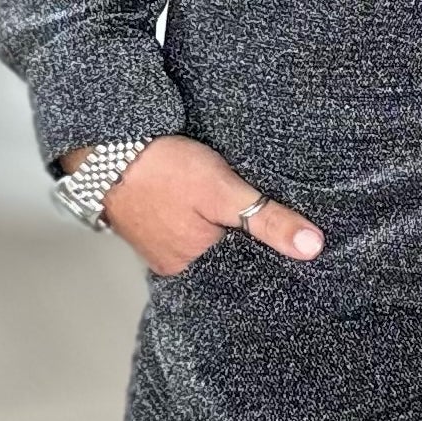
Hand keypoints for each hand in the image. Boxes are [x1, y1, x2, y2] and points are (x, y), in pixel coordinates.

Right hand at [59, 136, 325, 273]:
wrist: (108, 148)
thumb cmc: (164, 168)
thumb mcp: (222, 190)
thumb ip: (266, 218)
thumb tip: (313, 247)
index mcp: (195, 266)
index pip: (246, 272)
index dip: (271, 259)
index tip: (300, 251)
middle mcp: (178, 267)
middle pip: (226, 262)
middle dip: (249, 247)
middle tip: (282, 229)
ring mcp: (163, 249)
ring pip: (208, 248)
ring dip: (226, 234)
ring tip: (255, 219)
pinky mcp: (154, 230)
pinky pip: (189, 236)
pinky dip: (206, 226)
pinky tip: (218, 212)